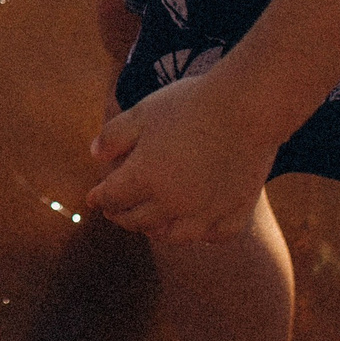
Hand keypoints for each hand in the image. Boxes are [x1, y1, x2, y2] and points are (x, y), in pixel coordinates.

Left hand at [85, 69, 278, 242]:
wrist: (246, 107)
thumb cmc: (189, 104)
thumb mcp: (141, 112)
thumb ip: (114, 136)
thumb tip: (94, 155)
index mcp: (144, 178)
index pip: (112, 197)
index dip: (99, 198)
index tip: (93, 199)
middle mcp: (172, 204)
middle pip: (139, 220)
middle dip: (122, 216)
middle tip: (116, 213)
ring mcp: (206, 212)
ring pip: (174, 235)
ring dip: (157, 230)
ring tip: (152, 225)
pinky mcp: (235, 212)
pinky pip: (214, 236)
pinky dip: (202, 236)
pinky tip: (199, 229)